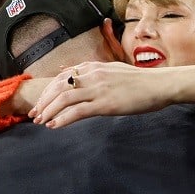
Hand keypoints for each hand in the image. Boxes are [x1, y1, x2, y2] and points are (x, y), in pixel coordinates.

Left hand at [29, 62, 175, 126]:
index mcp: (94, 67)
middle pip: (58, 87)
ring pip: (64, 99)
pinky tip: (54, 126)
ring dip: (49, 111)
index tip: (40, 103)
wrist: (161, 85)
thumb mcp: (114, 70)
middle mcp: (93, 75)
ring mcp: (99, 89)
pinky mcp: (106, 103)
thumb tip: (74, 73)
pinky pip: (77, 111)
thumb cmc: (141, 81)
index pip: (62, 77)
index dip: (47, 91)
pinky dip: (62, 119)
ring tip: (40, 122)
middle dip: (43, 102)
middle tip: (34, 115)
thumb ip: (94, 72)